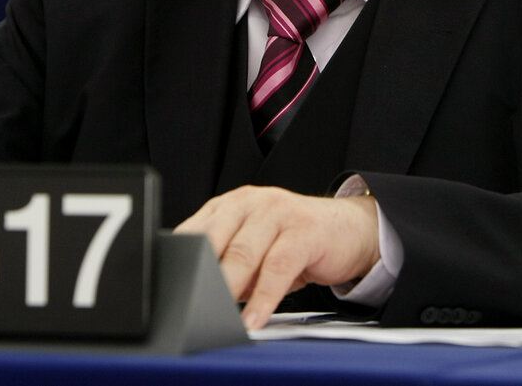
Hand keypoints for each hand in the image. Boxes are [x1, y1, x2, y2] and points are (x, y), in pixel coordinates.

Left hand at [174, 185, 379, 329]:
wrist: (350, 229)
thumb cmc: (294, 241)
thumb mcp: (255, 248)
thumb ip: (228, 264)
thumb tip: (200, 296)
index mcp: (229, 205)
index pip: (194, 231)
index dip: (181, 263)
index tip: (171, 290)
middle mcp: (250, 203)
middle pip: (214, 241)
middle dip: (201, 277)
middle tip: (191, 306)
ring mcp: (277, 212)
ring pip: (243, 252)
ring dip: (228, 289)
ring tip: (219, 317)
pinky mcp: (303, 230)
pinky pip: (278, 267)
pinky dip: (264, 297)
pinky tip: (255, 318)